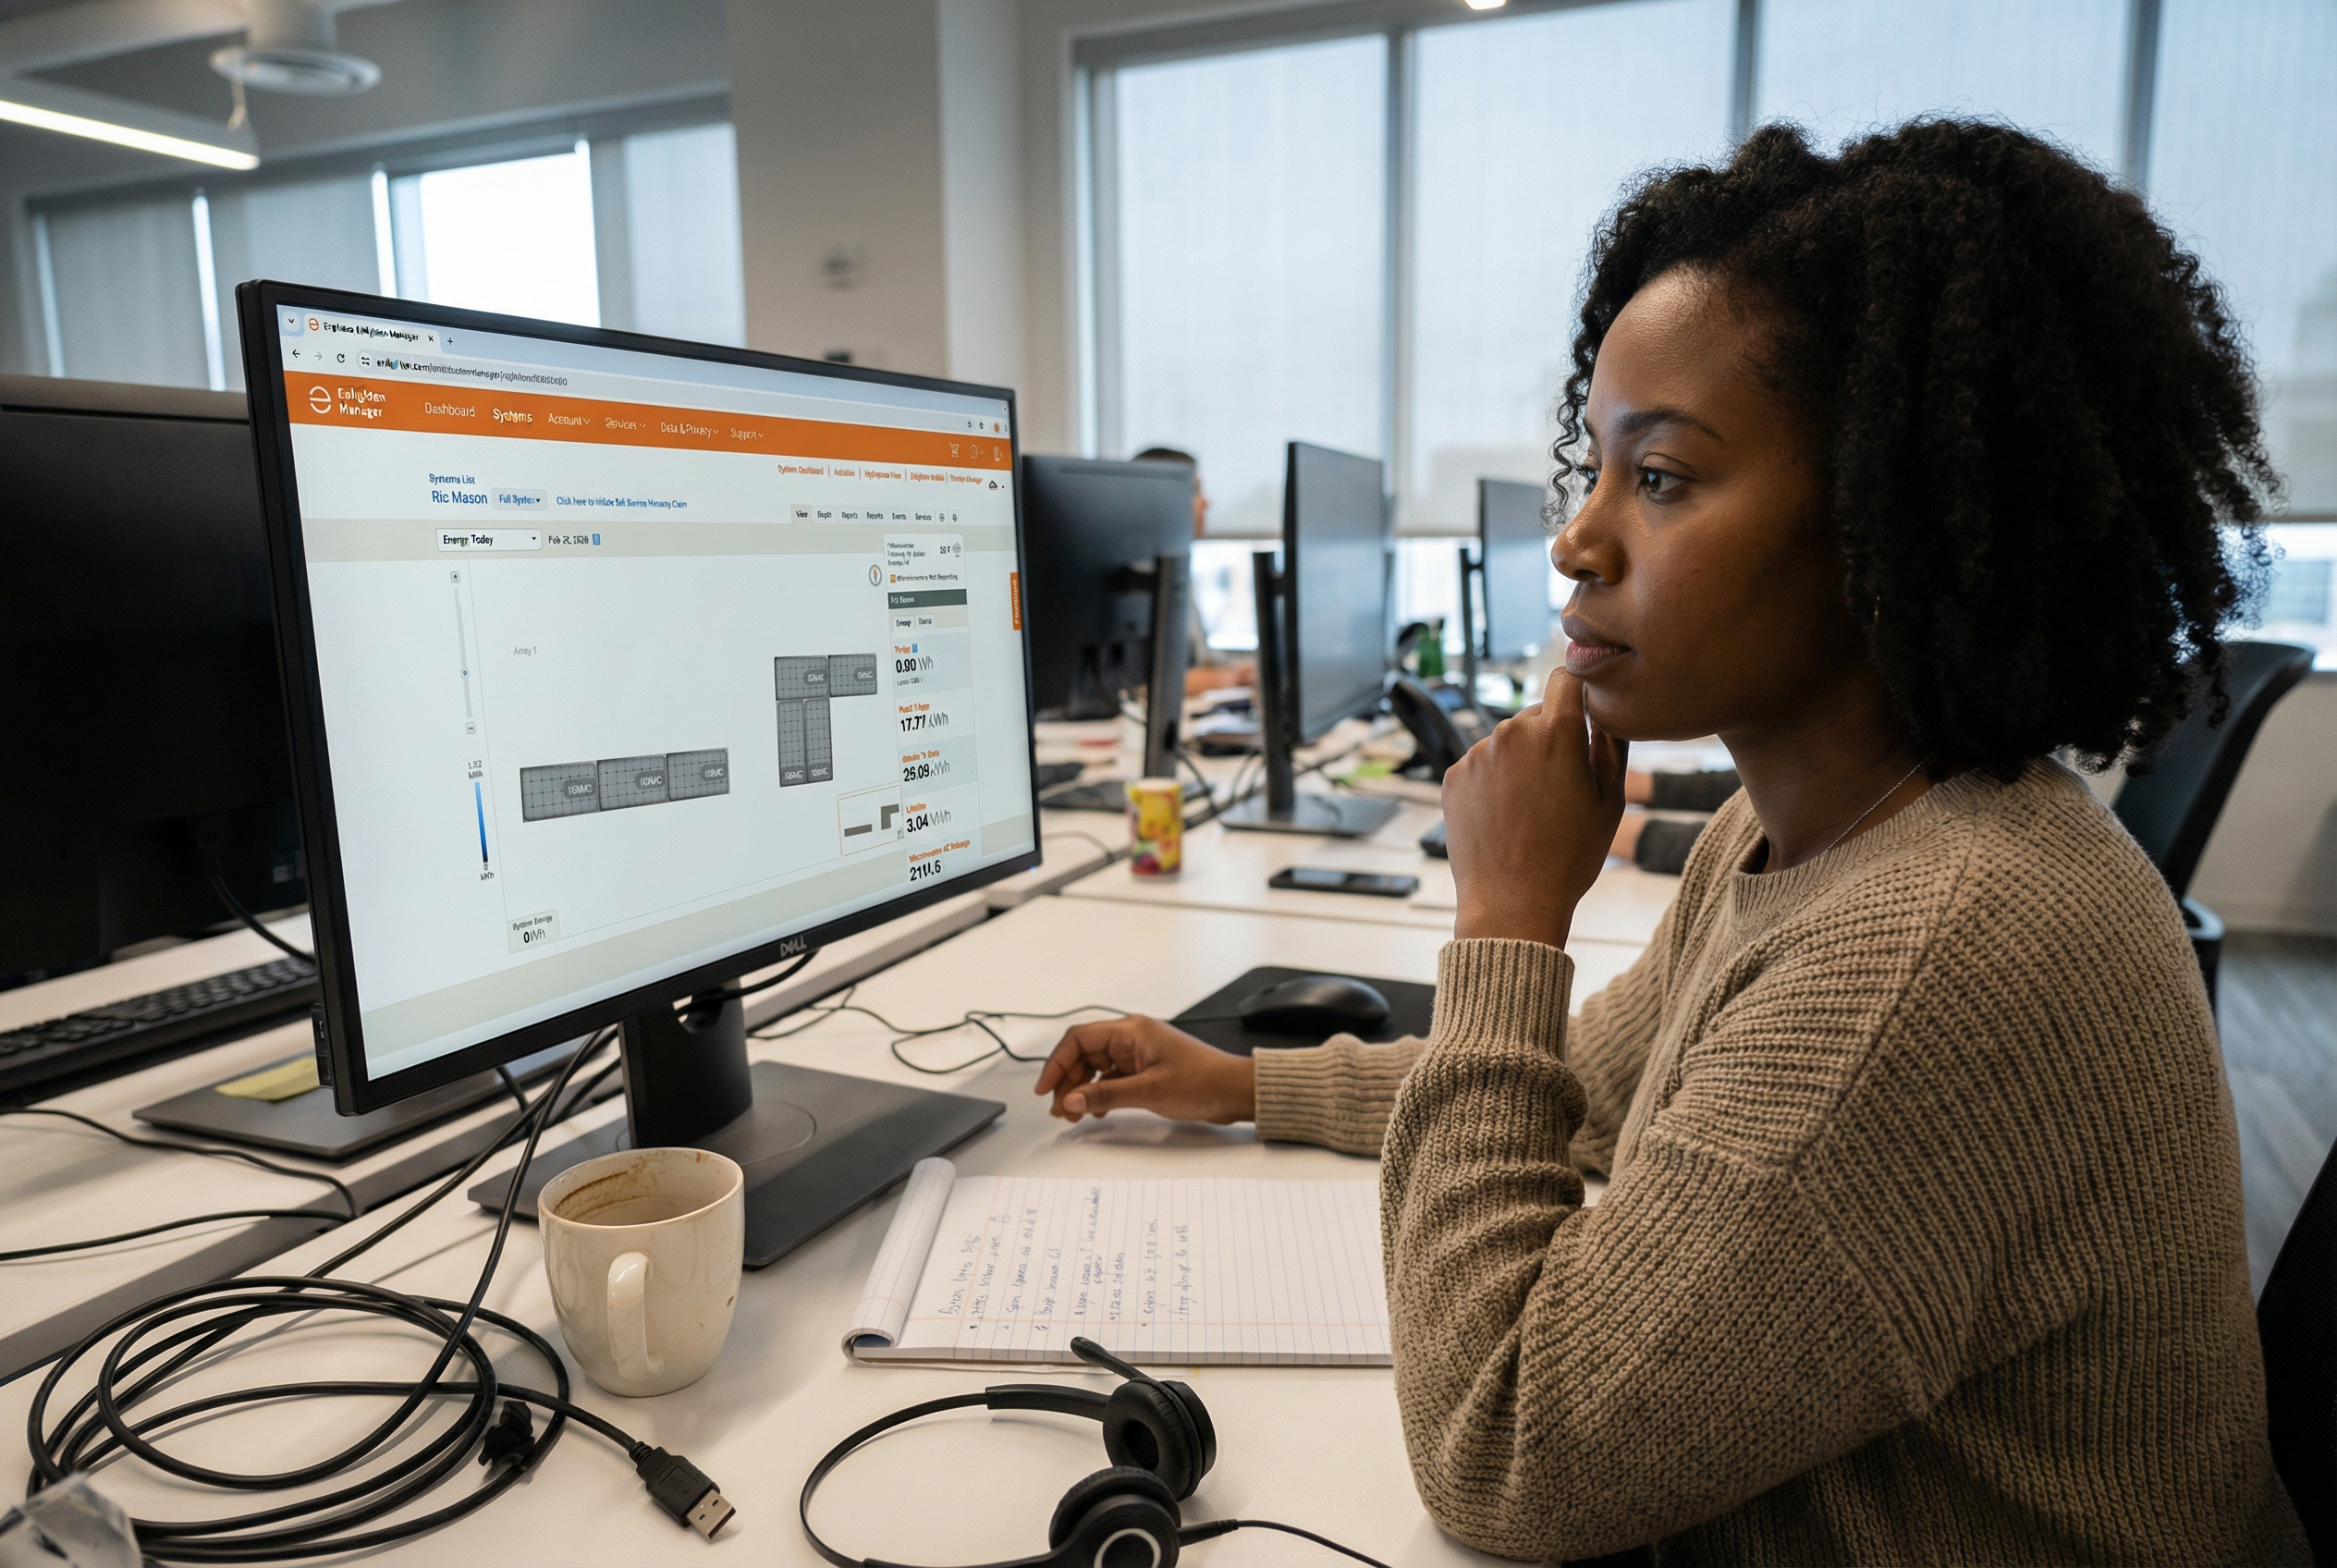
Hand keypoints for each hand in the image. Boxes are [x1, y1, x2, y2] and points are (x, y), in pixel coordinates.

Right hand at [1034, 1017, 1255, 1123]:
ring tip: (1073, 1115)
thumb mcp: (1149, 1091)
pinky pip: (1111, 1079)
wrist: (1235, 1091)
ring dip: (1082, 1090)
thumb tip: (1071, 1100)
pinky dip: (1099, 1094)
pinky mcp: (1145, 1070)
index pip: (1078, 1039)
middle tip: (1060, 1110)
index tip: (1045, 1089)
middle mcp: (1132, 1038)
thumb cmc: (1203, 1081)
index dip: (1056, 1063)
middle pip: (1084, 1054)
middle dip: (1068, 1081)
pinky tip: (1094, 1111)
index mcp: (1131, 1030)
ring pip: (1096, 1069)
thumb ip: (1105, 1096)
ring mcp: (1138, 1054)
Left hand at [1441, 670, 1628, 948]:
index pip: (1566, 678)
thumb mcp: (1611, 803)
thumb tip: (1606, 711)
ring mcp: (1476, 754)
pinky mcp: (1453, 776)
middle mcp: (1509, 733)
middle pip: (1536, 714)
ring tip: (1532, 809)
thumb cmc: (1568, 859)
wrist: (1511, 903)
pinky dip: (1494, 780)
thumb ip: (1612, 745)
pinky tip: (1506, 816)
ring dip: (1521, 760)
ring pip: (1507, 741)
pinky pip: (1481, 764)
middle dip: (1551, 737)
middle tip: (1562, 785)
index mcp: (1555, 734)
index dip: (1578, 691)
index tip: (1583, 711)